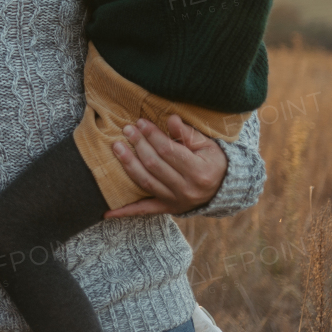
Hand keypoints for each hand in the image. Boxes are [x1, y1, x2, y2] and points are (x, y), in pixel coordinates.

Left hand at [104, 115, 227, 217]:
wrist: (224, 188)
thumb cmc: (213, 162)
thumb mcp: (208, 145)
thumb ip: (188, 133)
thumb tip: (171, 119)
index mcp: (199, 171)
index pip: (168, 151)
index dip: (152, 135)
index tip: (140, 122)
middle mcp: (187, 189)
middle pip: (154, 164)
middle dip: (138, 145)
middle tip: (127, 129)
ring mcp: (176, 201)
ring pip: (146, 182)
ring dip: (128, 164)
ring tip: (117, 147)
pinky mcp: (168, 208)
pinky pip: (144, 210)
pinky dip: (125, 210)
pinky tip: (107, 212)